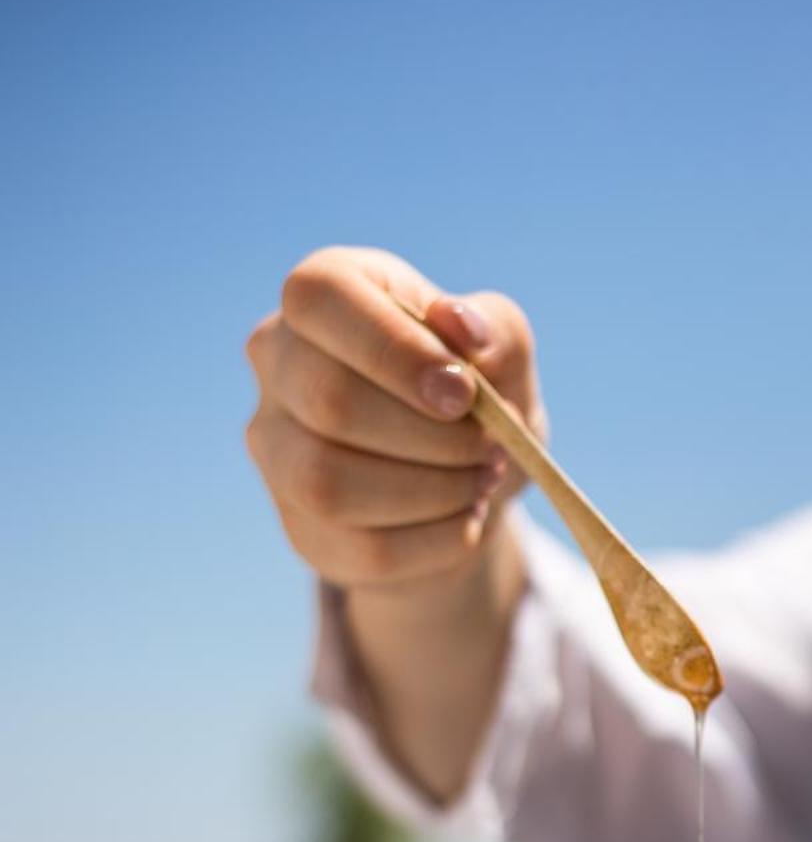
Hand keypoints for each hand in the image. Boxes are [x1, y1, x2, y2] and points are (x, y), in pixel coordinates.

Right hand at [245, 247, 544, 589]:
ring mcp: (276, 449)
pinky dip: (435, 540)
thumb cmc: (478, 397)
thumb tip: (459, 325)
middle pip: (330, 400)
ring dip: (432, 490)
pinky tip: (468, 521)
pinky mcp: (301, 526)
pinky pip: (362, 547)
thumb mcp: (504, 355)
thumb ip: (495, 330)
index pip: (321, 298)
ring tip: (483, 480)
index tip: (463, 393)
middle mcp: (278, 363)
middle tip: (491, 445)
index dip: (395, 349)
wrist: (470, 480)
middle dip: (432, 434)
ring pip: (330, 482)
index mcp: (323, 294)